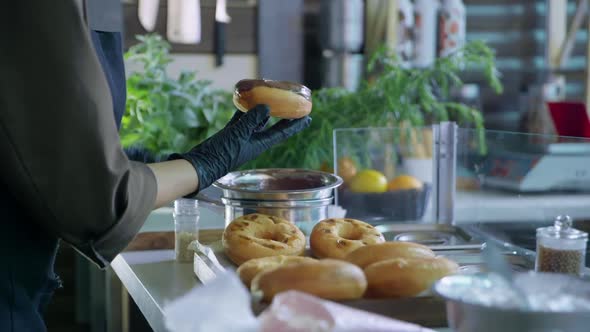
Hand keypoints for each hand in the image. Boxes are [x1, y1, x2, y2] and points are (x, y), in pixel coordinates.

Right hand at [169, 104, 310, 191]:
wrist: (201, 164)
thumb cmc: (221, 153)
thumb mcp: (237, 135)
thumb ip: (251, 121)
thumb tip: (266, 107)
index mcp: (259, 145)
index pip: (282, 133)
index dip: (295, 125)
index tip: (308, 117)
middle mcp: (253, 141)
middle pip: (272, 126)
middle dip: (283, 115)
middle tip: (293, 103)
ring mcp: (241, 137)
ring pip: (256, 120)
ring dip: (262, 109)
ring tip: (270, 96)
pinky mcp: (230, 134)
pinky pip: (240, 119)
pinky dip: (244, 110)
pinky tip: (245, 100)